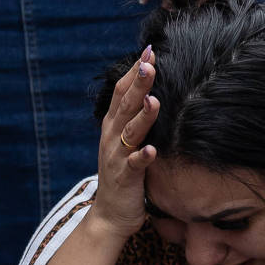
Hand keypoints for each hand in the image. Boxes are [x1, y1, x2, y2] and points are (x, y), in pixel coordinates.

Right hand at [92, 47, 159, 234]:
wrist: (110, 214)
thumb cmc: (124, 172)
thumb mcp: (127, 139)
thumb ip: (136, 115)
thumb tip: (152, 88)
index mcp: (113, 124)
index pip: (122, 91)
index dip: (134, 71)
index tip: (149, 51)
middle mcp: (112, 137)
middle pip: (125, 105)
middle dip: (138, 84)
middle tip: (150, 63)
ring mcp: (116, 157)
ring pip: (130, 132)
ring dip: (142, 116)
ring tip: (153, 101)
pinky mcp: (124, 178)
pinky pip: (134, 166)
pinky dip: (142, 157)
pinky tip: (152, 150)